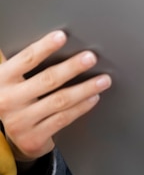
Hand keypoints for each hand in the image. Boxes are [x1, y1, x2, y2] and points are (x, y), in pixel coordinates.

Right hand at [0, 31, 110, 161]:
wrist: (7, 134)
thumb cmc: (17, 96)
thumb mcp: (14, 79)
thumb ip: (29, 64)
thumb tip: (62, 41)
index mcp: (2, 79)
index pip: (26, 59)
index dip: (45, 47)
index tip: (62, 36)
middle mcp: (8, 100)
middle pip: (47, 80)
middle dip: (72, 67)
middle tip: (91, 58)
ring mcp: (20, 121)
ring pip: (59, 101)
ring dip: (85, 88)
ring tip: (103, 80)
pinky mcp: (32, 137)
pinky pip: (63, 119)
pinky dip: (81, 107)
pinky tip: (93, 98)